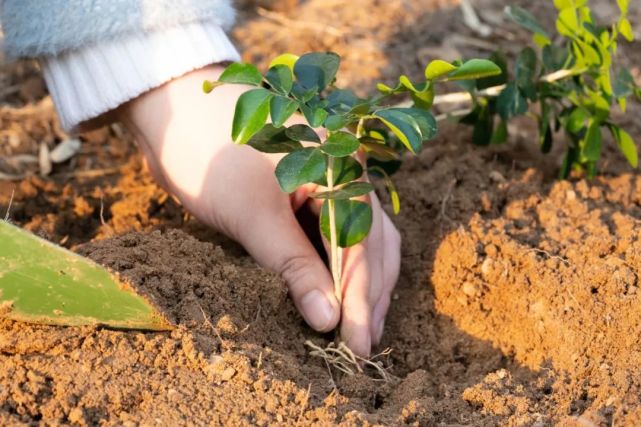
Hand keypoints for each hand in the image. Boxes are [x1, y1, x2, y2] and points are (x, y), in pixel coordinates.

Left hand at [118, 65, 400, 355]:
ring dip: (361, 287)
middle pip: (373, 245)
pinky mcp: (308, 196)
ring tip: (359, 330)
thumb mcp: (251, 213)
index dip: (361, 299)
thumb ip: (293, 265)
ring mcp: (329, 184)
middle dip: (369, 297)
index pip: (362, 246)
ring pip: (361, 243)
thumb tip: (328, 319)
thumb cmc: (208, 153)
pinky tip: (336, 297)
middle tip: (362, 347)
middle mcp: (346, 175)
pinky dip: (338, 270)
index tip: (356, 345)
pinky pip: (335, 237)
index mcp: (341, 169)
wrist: (172, 110)